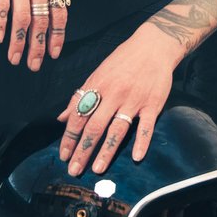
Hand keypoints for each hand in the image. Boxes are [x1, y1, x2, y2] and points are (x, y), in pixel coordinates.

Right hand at [0, 0, 63, 68]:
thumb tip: (49, 7)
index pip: (59, 13)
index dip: (56, 36)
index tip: (52, 55)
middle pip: (41, 21)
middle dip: (37, 47)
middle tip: (33, 66)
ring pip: (23, 18)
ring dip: (19, 42)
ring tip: (14, 59)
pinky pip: (2, 6)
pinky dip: (1, 24)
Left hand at [59, 27, 184, 174]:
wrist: (154, 46)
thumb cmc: (123, 60)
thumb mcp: (97, 74)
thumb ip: (80, 96)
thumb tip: (61, 118)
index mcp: (98, 87)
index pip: (79, 116)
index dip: (69, 137)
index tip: (63, 156)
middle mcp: (114, 94)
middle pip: (95, 126)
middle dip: (83, 150)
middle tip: (74, 170)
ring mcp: (134, 99)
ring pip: (118, 129)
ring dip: (107, 151)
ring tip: (98, 169)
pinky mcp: (153, 103)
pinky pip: (147, 125)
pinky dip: (142, 141)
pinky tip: (136, 157)